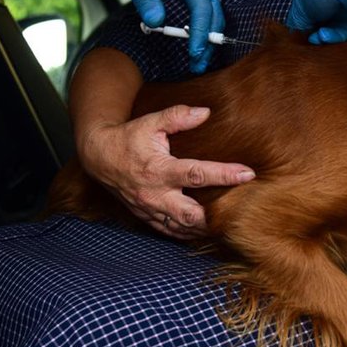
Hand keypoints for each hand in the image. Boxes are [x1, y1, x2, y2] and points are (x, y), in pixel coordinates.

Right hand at [77, 105, 254, 239]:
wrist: (99, 157)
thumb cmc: (128, 138)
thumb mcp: (150, 122)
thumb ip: (177, 117)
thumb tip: (205, 113)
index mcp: (159, 170)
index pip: (196, 175)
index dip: (224, 175)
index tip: (248, 173)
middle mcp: (155, 194)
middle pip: (191, 214)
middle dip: (216, 217)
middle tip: (241, 213)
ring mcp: (150, 209)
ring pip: (181, 228)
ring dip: (204, 229)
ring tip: (228, 225)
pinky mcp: (147, 217)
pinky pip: (169, 232)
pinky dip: (187, 234)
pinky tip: (204, 231)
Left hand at [109, 0, 222, 73]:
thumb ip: (146, 1)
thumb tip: (156, 23)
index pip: (202, 8)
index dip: (200, 34)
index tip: (193, 55)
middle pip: (214, 14)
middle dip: (208, 42)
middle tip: (197, 66)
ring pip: (214, 14)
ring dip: (207, 38)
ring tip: (197, 61)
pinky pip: (207, 11)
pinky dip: (203, 29)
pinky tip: (195, 45)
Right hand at [285, 0, 346, 43]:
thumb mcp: (301, 3)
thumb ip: (298, 19)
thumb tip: (296, 30)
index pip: (306, 6)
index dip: (302, 20)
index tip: (297, 32)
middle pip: (321, 18)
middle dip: (313, 31)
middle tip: (307, 38)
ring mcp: (346, 4)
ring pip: (334, 27)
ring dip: (324, 35)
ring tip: (316, 38)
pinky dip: (336, 35)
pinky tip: (324, 35)